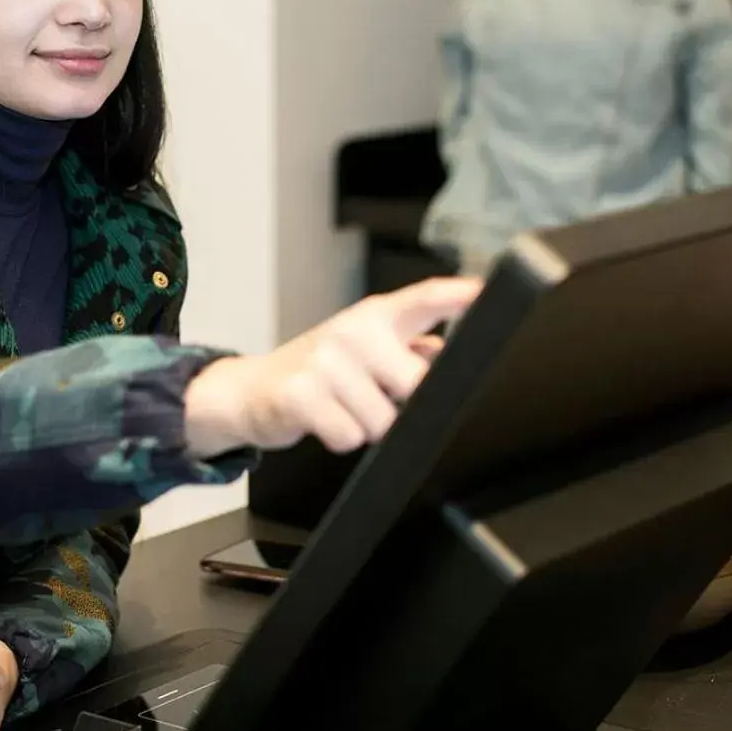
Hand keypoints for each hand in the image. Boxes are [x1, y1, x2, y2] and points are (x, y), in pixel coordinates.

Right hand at [183, 276, 481, 457]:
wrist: (250, 389)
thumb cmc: (318, 371)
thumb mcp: (365, 350)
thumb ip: (411, 350)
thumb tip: (447, 356)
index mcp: (376, 316)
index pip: (423, 300)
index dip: (456, 295)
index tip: (481, 291)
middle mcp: (352, 330)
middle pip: (416, 384)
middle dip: (401, 405)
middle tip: (373, 397)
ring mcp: (324, 359)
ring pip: (382, 422)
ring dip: (365, 427)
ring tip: (340, 408)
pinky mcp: (300, 392)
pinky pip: (349, 436)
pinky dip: (340, 439)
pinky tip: (322, 420)